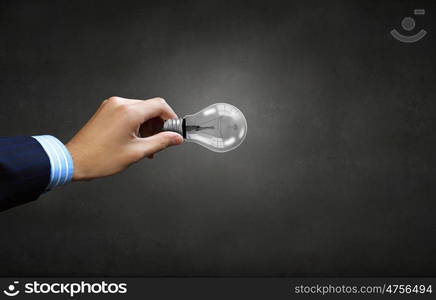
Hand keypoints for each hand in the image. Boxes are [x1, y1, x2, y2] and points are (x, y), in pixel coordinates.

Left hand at [66, 97, 182, 180]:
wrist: (74, 160)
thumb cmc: (99, 158)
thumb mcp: (137, 152)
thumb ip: (161, 142)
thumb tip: (175, 138)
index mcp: (129, 112)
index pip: (159, 105)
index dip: (171, 117)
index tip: (174, 129)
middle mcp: (120, 104)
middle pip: (150, 107)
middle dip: (159, 124)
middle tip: (161, 141)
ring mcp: (111, 106)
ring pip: (140, 110)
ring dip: (147, 125)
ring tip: (147, 145)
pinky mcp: (106, 110)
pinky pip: (128, 112)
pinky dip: (136, 123)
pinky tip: (136, 139)